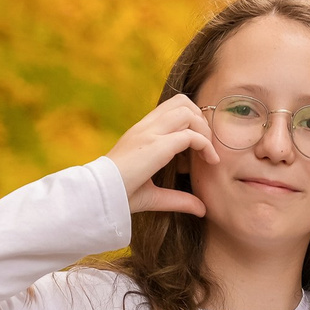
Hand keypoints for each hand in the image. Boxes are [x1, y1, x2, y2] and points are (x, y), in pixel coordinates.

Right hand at [108, 94, 219, 215]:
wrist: (99, 198)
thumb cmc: (121, 197)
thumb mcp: (154, 196)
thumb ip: (178, 198)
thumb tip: (202, 208)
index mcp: (141, 132)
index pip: (170, 109)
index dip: (191, 121)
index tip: (198, 148)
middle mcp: (145, 127)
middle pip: (181, 101)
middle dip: (201, 118)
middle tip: (207, 144)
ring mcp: (149, 133)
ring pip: (187, 111)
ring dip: (204, 129)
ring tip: (209, 152)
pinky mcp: (156, 146)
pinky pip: (190, 135)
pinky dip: (206, 145)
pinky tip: (210, 161)